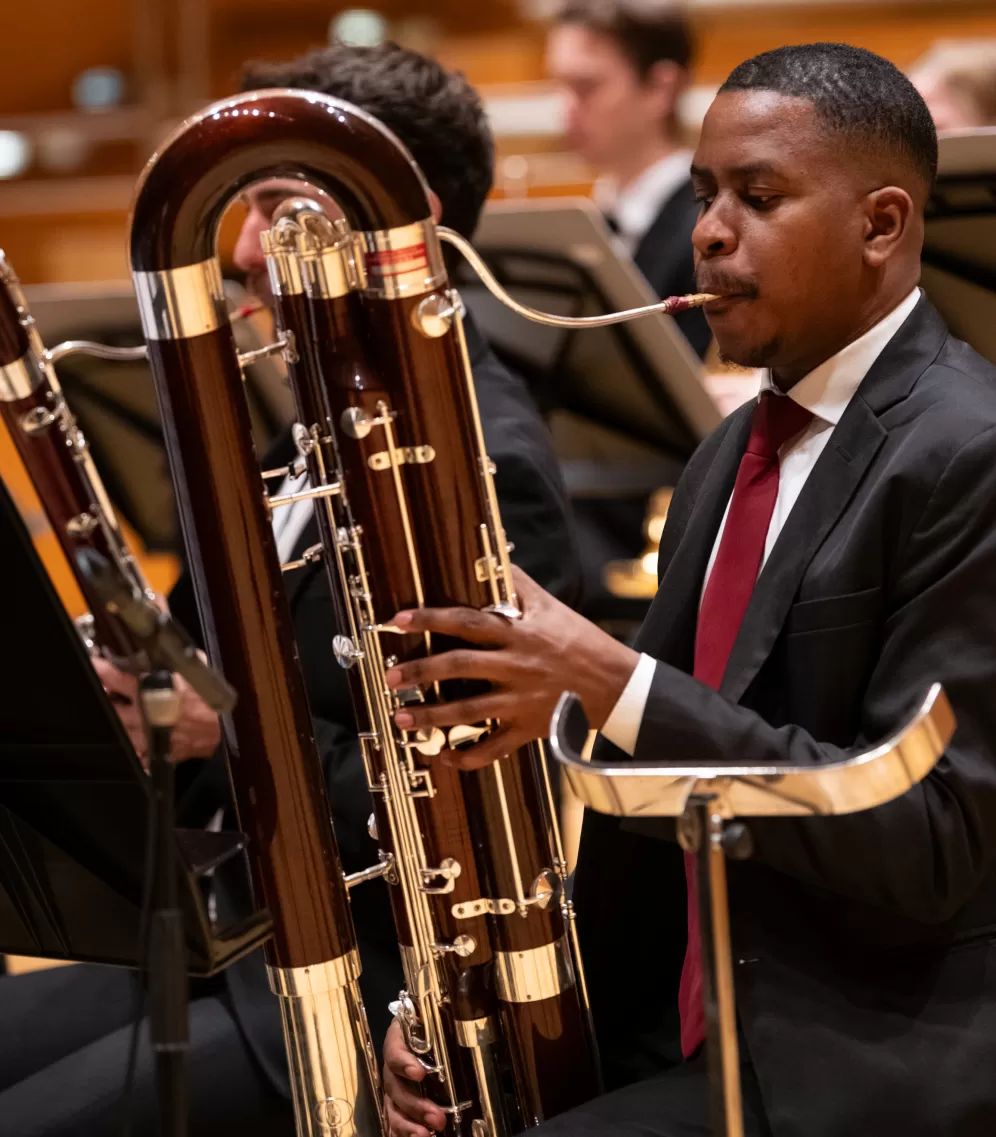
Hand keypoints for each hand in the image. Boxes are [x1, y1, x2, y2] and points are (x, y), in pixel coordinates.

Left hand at [92, 657, 221, 765]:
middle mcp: (141, 714)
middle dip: (103, 697)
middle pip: (109, 705)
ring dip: (115, 717)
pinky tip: (133, 735)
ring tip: (120, 709)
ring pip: (116, 727)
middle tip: (104, 690)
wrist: (219, 731)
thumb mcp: (195, 670)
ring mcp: (143, 735)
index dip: (100, 669)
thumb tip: (168, 645)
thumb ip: (177, 658)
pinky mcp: (150, 751)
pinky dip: (129, 743)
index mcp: (150, 691)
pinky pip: (133, 751)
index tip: (90, 662)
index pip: (116, 678)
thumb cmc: (207, 699)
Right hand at [382, 1019, 446, 1136]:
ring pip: (393, 1109)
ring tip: (426, 1135)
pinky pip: (394, 1121)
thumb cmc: (438, 1020)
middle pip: (395, 1087)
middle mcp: (393, 1065)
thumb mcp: (441, 1014)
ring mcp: (394, 1087)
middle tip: (437, 1118)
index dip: (404, 1062)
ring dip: (409, 1125)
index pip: (394, 1049)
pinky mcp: (397, 1104)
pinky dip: (402, 1132)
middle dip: (415, 1105)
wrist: (429, 1030)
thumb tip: (468, 1013)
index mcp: (400, 1038)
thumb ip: (449, 1015)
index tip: (419, 1073)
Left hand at [384, 566, 638, 769]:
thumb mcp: (550, 606)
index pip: (467, 622)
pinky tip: (443, 757)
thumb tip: (493, 555)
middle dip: (421, 671)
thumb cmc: (579, 641)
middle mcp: (515, 667)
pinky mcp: (528, 729)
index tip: (398, 619)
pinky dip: (467, 757)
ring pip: (469, 711)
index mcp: (517, 634)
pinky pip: (494, 748)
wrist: (616, 684)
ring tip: (401, 718)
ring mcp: (520, 701)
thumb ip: (517, 583)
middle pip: (460, 667)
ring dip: (432, 716)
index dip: (431, 619)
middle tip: (390, 676)